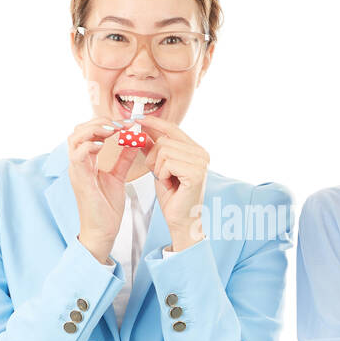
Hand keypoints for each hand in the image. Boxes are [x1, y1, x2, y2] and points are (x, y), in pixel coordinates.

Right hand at [67, 116, 139, 261]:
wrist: (102, 232)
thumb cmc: (107, 208)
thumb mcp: (118, 177)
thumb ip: (124, 158)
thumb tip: (134, 140)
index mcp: (86, 162)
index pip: (87, 133)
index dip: (105, 123)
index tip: (125, 124)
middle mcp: (78, 164)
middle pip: (78, 130)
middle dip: (99, 122)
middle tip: (120, 124)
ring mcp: (76, 171)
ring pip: (74, 138)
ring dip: (94, 130)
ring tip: (113, 130)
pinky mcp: (80, 180)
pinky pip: (78, 155)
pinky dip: (90, 145)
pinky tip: (104, 145)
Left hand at [131, 115, 208, 250]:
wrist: (181, 220)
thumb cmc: (173, 196)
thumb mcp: (159, 167)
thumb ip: (153, 148)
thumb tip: (141, 129)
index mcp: (196, 150)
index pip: (173, 128)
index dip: (154, 123)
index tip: (138, 119)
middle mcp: (201, 153)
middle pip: (164, 140)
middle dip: (153, 158)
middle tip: (160, 175)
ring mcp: (200, 162)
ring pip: (163, 151)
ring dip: (158, 168)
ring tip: (166, 181)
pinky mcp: (195, 172)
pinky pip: (167, 163)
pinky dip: (162, 175)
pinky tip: (170, 185)